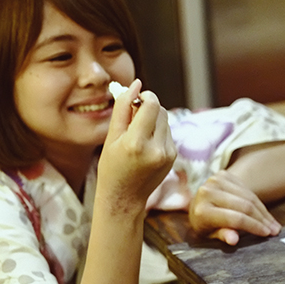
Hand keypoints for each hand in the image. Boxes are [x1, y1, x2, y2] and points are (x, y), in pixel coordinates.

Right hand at [98, 79, 176, 211]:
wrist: (124, 199)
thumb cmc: (111, 167)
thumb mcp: (111, 137)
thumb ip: (123, 108)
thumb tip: (136, 84)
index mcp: (136, 143)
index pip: (152, 104)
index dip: (145, 96)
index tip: (136, 98)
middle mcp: (156, 149)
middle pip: (160, 110)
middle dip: (148, 107)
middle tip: (133, 117)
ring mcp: (168, 154)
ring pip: (165, 120)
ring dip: (153, 120)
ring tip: (137, 135)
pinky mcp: (173, 156)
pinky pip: (167, 132)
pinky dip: (157, 132)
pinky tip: (145, 146)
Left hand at [189, 170, 281, 245]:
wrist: (197, 204)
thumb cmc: (205, 224)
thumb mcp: (210, 235)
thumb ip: (222, 235)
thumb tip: (234, 240)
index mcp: (202, 211)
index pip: (235, 218)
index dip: (254, 226)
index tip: (267, 234)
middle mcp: (207, 192)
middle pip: (244, 206)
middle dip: (262, 219)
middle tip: (275, 230)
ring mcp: (215, 181)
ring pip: (248, 196)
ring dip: (263, 211)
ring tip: (273, 224)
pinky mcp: (222, 174)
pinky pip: (246, 189)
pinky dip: (257, 201)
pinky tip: (264, 212)